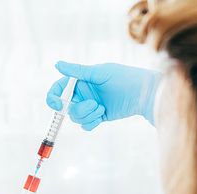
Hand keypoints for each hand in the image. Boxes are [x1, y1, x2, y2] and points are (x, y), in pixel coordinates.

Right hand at [46, 61, 160, 130]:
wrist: (142, 94)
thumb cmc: (123, 78)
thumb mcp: (99, 73)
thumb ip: (77, 71)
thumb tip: (57, 64)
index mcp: (80, 80)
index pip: (59, 89)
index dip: (53, 98)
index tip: (57, 105)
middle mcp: (83, 93)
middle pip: (66, 107)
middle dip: (78, 108)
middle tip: (93, 104)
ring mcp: (90, 106)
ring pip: (76, 117)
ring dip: (87, 115)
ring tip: (101, 108)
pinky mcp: (98, 116)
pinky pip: (85, 125)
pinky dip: (91, 122)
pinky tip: (102, 114)